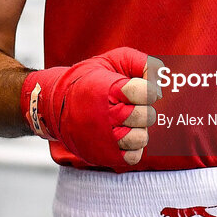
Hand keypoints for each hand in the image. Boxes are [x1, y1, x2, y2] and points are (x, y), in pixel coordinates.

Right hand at [20, 47, 162, 167]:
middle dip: (144, 108)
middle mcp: (105, 115)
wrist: (55, 104)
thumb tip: (161, 81)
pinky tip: (125, 135)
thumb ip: (142, 63)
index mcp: (108, 89)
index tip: (141, 89)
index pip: (143, 92)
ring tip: (128, 121)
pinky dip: (133, 147)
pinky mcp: (103, 155)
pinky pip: (133, 156)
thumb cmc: (90, 79)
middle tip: (132, 105)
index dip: (147, 89)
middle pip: (145, 116)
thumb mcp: (114, 59)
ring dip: (139, 128)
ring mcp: (104, 138)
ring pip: (140, 138)